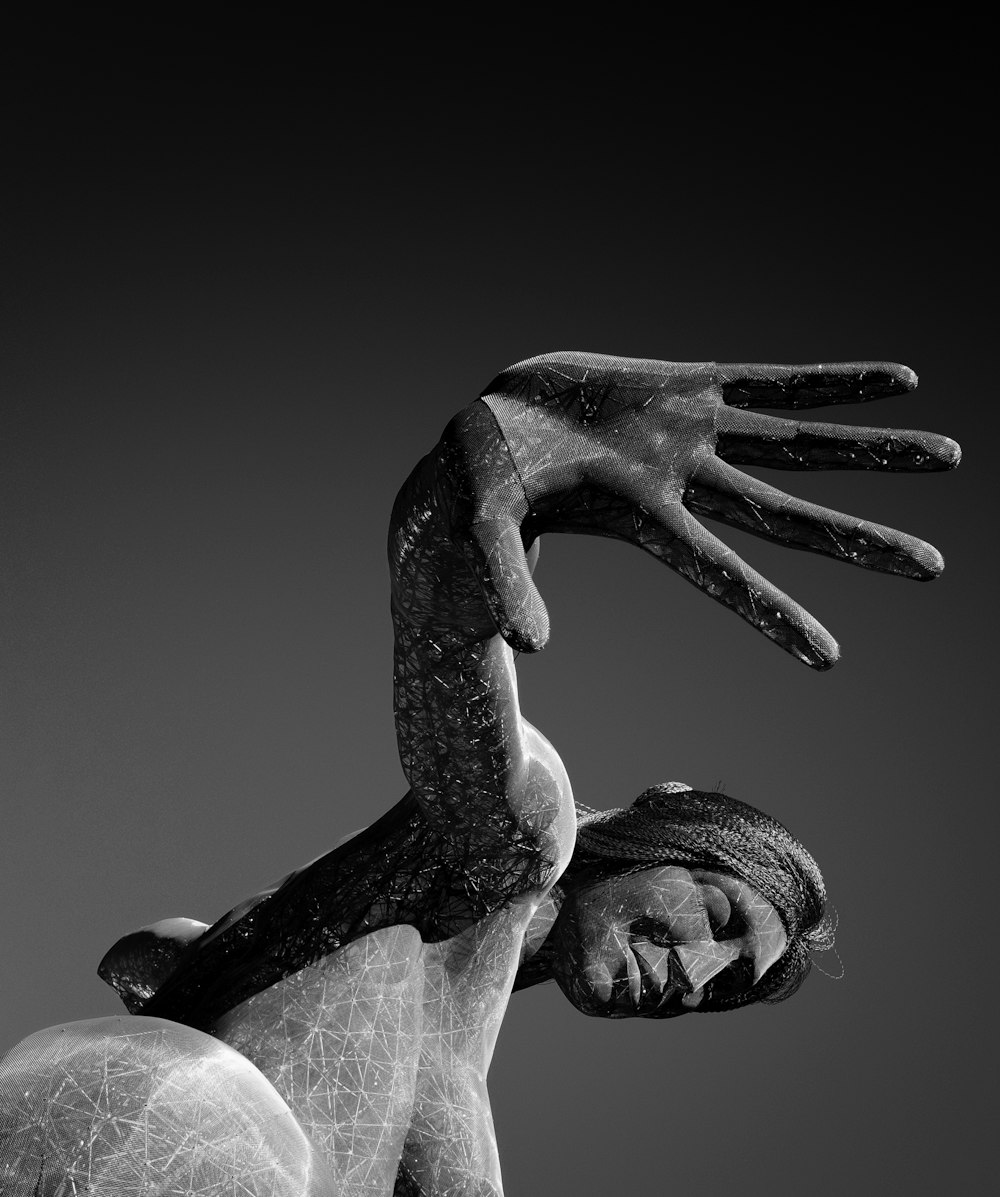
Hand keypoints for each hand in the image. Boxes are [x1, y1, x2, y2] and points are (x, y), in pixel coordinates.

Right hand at [458, 351, 958, 667]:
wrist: (493, 427)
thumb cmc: (477, 479)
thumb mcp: (484, 524)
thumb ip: (506, 576)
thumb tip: (531, 644)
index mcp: (641, 521)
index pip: (717, 574)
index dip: (769, 613)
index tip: (828, 658)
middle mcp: (685, 484)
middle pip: (788, 517)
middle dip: (858, 540)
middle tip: (935, 570)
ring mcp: (694, 434)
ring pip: (801, 445)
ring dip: (873, 451)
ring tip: (950, 458)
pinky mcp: (689, 386)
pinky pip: (777, 382)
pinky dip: (834, 383)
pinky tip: (899, 380)